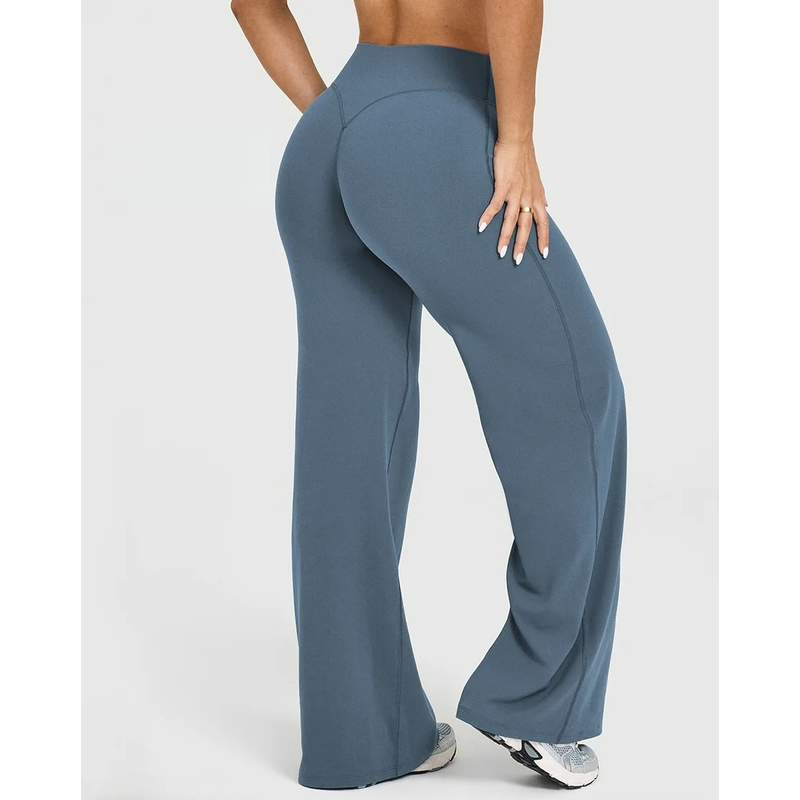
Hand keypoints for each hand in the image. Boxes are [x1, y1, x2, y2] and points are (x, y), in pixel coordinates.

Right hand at [478, 140, 548, 263]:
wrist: (518, 141)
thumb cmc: (525, 159)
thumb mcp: (538, 179)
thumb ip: (540, 195)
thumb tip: (547, 205)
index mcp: (537, 197)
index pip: (543, 223)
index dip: (544, 239)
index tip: (544, 254)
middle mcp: (529, 197)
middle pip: (526, 226)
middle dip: (522, 245)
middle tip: (516, 261)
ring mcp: (516, 193)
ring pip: (512, 220)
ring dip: (505, 237)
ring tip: (500, 252)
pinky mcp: (504, 186)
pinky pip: (496, 205)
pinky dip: (488, 217)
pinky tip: (481, 227)